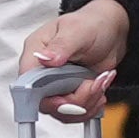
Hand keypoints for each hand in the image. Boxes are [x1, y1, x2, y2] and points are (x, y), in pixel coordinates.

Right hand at [18, 0, 132, 116]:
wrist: (111, 30)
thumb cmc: (91, 24)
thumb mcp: (77, 30)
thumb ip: (60, 46)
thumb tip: (45, 58)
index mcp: (36, 52)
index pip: (27, 83)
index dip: (44, 95)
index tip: (64, 97)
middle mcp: (42, 72)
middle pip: (47, 103)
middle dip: (74, 100)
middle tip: (92, 84)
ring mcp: (56, 86)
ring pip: (62, 112)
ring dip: (87, 103)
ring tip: (100, 82)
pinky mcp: (70, 95)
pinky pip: (74, 113)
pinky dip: (91, 106)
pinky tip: (100, 88)